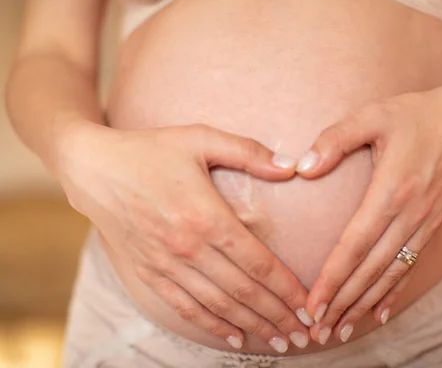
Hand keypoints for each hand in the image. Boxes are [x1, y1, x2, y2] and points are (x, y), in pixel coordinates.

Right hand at [56, 122, 311, 351]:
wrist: (93, 168)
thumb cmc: (151, 150)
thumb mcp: (200, 138)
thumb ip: (248, 152)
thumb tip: (291, 165)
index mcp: (206, 216)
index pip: (257, 263)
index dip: (287, 288)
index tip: (309, 305)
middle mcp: (188, 247)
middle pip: (243, 291)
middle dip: (278, 316)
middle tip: (305, 334)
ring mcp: (166, 264)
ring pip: (218, 305)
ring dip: (252, 326)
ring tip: (280, 341)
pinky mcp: (149, 273)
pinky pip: (186, 307)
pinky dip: (212, 325)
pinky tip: (235, 337)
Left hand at [295, 85, 441, 343]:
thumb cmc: (416, 114)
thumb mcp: (372, 116)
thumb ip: (335, 140)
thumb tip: (303, 168)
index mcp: (392, 190)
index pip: (355, 245)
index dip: (332, 278)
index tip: (312, 304)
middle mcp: (410, 215)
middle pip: (371, 269)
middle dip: (343, 302)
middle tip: (318, 330)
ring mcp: (424, 223)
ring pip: (390, 274)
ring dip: (365, 304)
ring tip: (342, 329)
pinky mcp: (432, 225)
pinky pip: (410, 265)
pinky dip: (394, 291)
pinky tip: (381, 312)